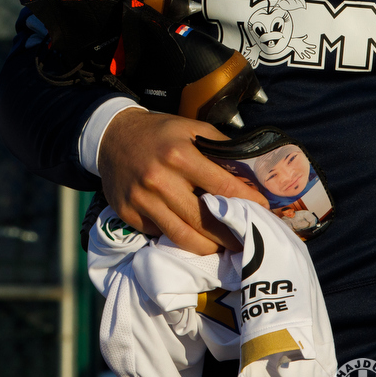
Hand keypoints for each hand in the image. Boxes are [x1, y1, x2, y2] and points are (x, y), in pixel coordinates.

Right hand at [97, 109, 267, 255]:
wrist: (112, 136)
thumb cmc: (160, 133)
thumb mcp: (192, 129)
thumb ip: (221, 148)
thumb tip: (253, 171)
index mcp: (179, 154)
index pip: (223, 186)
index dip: (247, 201)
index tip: (263, 209)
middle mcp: (159, 179)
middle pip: (205, 220)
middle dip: (231, 234)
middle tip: (246, 240)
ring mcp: (141, 199)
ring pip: (183, 237)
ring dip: (208, 247)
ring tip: (222, 246)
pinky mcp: (127, 213)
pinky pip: (160, 234)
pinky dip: (178, 238)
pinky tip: (192, 236)